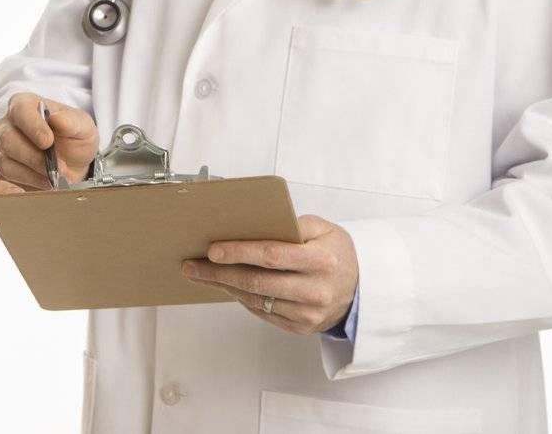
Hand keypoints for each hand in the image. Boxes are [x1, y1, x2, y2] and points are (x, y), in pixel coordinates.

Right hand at [0, 93, 98, 188]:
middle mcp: (7, 124)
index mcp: (25, 104)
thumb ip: (72, 121)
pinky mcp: (2, 169)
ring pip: (5, 161)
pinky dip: (29, 182)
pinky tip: (46, 183)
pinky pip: (7, 178)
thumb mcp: (82, 127)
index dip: (32, 126)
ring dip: (33, 173)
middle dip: (34, 157)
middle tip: (58, 167)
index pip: (19, 109)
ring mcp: (1, 148)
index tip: (48, 141)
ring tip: (55, 178)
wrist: (73, 165)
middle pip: (8, 139)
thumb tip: (57, 119)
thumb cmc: (74, 139)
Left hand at [179, 215, 358, 334]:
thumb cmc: (336, 254)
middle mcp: (314, 290)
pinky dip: (240, 298)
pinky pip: (262, 313)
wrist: (360, 291)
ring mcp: (307, 313)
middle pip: (257, 282)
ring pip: (255, 300)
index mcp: (321, 261)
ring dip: (224, 286)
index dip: (240, 252)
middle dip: (219, 273)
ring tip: (201, 274)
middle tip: (192, 265)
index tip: (213, 250)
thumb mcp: (323, 229)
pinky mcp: (300, 327)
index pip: (272, 255)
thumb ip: (292, 225)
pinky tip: (225, 286)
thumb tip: (253, 224)